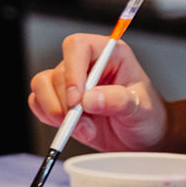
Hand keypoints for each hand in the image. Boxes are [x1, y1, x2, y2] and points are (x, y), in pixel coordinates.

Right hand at [28, 33, 167, 151]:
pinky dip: (48, 118)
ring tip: (83, 128)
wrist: (143, 140)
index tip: (77, 99)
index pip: (78, 47)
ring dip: (56, 112)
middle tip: (84, 122)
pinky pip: (37, 102)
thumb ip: (118, 101)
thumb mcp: (140, 109)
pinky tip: (72, 128)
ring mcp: (70, 83)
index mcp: (109, 54)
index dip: (72, 71)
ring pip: (42, 85)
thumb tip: (90, 99)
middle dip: (66, 103)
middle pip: (58, 71)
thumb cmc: (147, 117)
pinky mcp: (59, 101)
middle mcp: (86, 65)